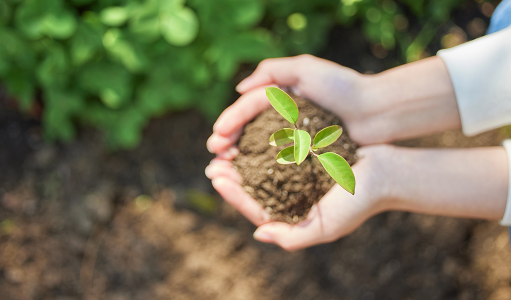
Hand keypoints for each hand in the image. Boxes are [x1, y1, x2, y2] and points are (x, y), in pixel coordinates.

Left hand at [206, 145, 392, 250]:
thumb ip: (293, 237)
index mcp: (292, 216)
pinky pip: (277, 151)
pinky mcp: (304, 158)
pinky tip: (249, 133)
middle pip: (253, 188)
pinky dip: (261, 144)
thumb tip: (259, 233)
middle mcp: (291, 197)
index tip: (216, 177)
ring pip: (261, 169)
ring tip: (225, 147)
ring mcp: (297, 177)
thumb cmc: (359, 203)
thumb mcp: (326, 228)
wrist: (387, 174)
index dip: (233, 194)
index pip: (255, 208)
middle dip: (231, 176)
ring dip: (242, 158)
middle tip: (213, 161)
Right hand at [207, 54, 460, 155]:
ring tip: (225, 171)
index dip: (230, 122)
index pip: (247, 108)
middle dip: (228, 143)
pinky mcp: (306, 153)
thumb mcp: (306, 68)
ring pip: (259, 149)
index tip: (217, 137)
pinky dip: (262, 170)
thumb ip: (272, 71)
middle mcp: (283, 116)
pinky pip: (278, 162)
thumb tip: (239, 88)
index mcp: (280, 96)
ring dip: (239, 160)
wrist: (378, 111)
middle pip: (248, 130)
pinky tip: (250, 179)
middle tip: (215, 157)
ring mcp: (294, 136)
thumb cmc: (343, 87)